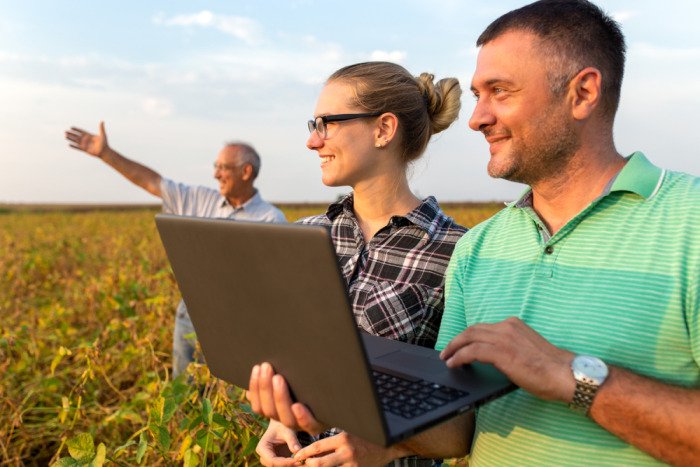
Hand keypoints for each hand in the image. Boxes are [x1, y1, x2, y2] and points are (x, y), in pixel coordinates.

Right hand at [65, 121, 108, 157]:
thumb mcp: (103, 135)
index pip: (81, 131)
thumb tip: (102, 121)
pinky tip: (69, 144)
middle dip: (71, 134)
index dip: (76, 129)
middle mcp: (86, 140)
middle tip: (65, 131)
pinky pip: (78, 148)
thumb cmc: (104, 143)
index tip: (71, 127)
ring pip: (76, 141)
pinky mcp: (84, 150)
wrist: (104, 152)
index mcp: (89, 135)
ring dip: (70, 139)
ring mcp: (85, 145)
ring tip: (65, 136)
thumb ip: (101, 128)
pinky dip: (74, 146)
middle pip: (76, 136)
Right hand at [246, 362, 326, 434]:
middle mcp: (287, 421)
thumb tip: (258, 367)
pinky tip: (297, 405)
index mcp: (277, 412)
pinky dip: (302, 416)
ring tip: (279, 378)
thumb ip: (276, 378)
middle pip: (270, 410)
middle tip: (267, 367)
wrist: (336, 401)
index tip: (257, 367)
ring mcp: (302, 425)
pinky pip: (308, 424)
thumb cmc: (309, 387)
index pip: (259, 406)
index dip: (255, 388)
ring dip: (280, 398)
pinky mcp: (319, 425)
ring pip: (286, 418)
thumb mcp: (292, 383)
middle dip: (266, 388)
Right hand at [256, 419, 302, 465]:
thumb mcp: (288, 431)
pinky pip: (283, 465)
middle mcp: (263, 455)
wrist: (282, 424)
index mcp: (262, 447)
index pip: (272, 460)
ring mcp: (269, 459)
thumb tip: (298, 451)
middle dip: (287, 465)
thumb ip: (292, 441)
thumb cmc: (283, 425)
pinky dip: (292, 464)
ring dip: (290, 465)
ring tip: (302, 460)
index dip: (284, 462)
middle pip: (274, 466)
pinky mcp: (276, 460)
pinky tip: (300, 460)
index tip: (297, 460)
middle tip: (301, 461)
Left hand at [292, 432, 408, 465]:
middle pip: (319, 464)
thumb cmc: (365, 437)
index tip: (296, 457)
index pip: (317, 447)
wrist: (389, 447)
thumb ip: (333, 439)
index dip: (304, 453)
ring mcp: (353, 465)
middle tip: (301, 465)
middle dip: (308, 466)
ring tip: (311, 466)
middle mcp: (347, 452)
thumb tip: (313, 444)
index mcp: (343, 439)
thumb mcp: (349, 432)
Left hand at [440, 317, 575, 401]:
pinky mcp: (500, 352)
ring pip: (468, 338)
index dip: (468, 336)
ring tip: (446, 358)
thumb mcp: (526, 349)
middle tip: (447, 350)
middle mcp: (506, 327)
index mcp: (513, 324)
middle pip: (472, 330)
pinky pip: (471, 351)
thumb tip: (494, 357)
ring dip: (454, 348)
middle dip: (457, 340)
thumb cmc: (550, 367)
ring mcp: (503, 338)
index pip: (483, 327)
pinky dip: (459, 357)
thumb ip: (510, 346)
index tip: (460, 344)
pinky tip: (454, 364)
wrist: (565, 374)